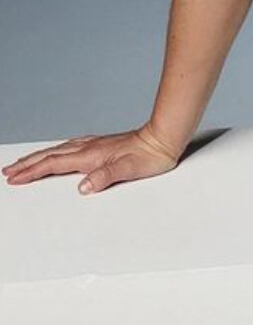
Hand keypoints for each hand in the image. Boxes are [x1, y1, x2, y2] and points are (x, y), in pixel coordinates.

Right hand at [2, 121, 182, 194]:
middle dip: (29, 163)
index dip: (32, 171)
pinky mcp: (104, 144)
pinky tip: (61, 152)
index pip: (54, 163)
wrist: (165, 137)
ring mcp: (97, 144)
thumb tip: (84, 187)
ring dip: (41, 156)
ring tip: (26, 162)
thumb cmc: (151, 154)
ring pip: (60, 149)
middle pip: (52, 155)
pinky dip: (58, 151)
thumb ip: (105, 177)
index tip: (14, 178)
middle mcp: (91, 148)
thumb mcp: (129, 169)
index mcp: (91, 155)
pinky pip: (72, 147)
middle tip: (9, 170)